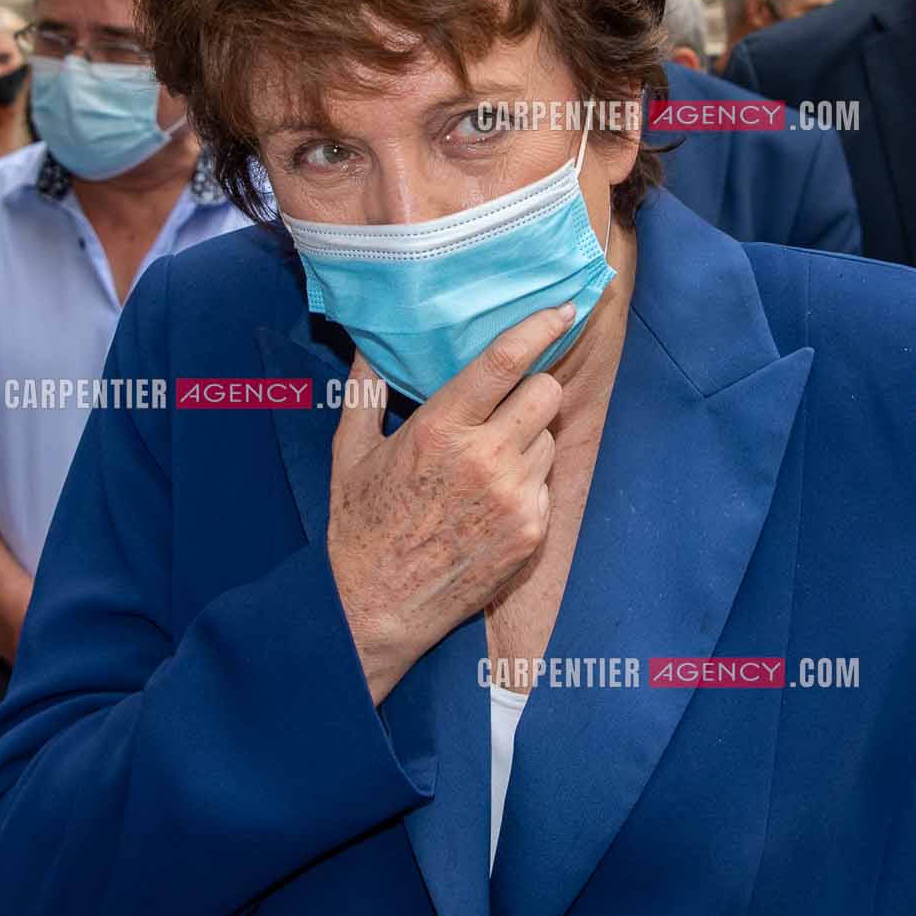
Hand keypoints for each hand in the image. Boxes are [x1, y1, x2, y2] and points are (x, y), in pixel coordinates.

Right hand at [326, 307, 570, 703]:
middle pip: (546, 393)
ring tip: (491, 459)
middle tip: (509, 403)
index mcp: (441, 429)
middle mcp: (485, 459)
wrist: (374, 607)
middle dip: (533, 389)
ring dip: (530, 438)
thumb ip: (366, 390)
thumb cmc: (359, 525)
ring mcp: (514, 499)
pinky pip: (548, 485)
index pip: (505, 361)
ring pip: (550, 439)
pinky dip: (529, 483)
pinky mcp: (531, 533)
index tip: (563, 308)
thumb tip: (371, 343)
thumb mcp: (352, 451)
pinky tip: (493, 499)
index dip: (540, 327)